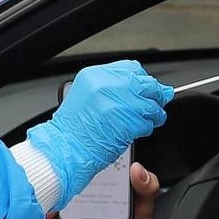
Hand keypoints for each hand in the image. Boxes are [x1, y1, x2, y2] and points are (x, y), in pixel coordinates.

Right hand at [24, 60, 172, 204]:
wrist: (65, 149)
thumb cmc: (74, 128)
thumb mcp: (87, 95)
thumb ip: (112, 87)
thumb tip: (141, 84)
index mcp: (96, 75)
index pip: (132, 68)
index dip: (142, 80)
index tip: (145, 88)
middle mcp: (108, 85)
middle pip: (146, 84)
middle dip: (154, 95)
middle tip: (154, 103)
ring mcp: (119, 103)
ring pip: (151, 104)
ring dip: (153, 114)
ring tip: (145, 120)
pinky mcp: (128, 122)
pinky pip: (148, 122)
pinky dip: (146, 128)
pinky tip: (136, 131)